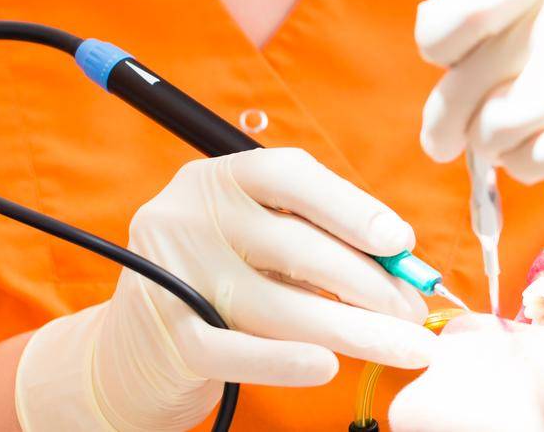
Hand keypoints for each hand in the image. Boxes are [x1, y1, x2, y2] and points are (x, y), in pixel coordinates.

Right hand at [15, 148, 436, 430]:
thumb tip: (403, 260)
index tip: (402, 242)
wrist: (128, 349)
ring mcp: (172, 276)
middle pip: (293, 245)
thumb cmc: (221, 281)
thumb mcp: (258, 241)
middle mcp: (188, 216)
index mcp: (217, 178)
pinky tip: (329, 366)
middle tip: (415, 309)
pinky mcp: (166, 336)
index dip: (352, 207)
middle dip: (368, 281)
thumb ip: (317, 238)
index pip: (291, 176)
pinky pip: (236, 351)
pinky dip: (285, 360)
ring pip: (277, 304)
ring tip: (404, 345)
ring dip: (352, 328)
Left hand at [416, 0, 543, 180]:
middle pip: (466, 78)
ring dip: (496, 149)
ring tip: (518, 145)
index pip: (460, 3)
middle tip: (448, 138)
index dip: (437, 42)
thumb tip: (457, 41)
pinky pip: (542, 159)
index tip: (445, 61)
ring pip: (498, 130)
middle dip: (447, 120)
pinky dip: (535, 166)